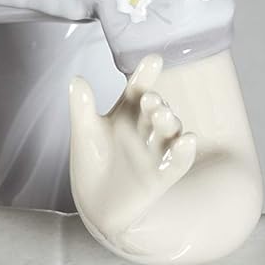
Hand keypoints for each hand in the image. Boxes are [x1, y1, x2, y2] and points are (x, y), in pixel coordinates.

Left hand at [68, 55, 198, 245]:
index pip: (137, 90)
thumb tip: (76, 79)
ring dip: (170, 122)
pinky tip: (187, 141)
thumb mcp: (85, 133)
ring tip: (163, 115)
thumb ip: (82, 107)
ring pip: (170, 133)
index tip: (154, 59)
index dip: (145, 75)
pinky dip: (184, 152)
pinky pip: (177, 162)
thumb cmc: (92, 163)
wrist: (95, 205)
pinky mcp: (161, 177)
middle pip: (156, 111)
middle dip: (156, 103)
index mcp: (126, 114)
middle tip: (150, 98)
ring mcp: (155, 152)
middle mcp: (145, 130)